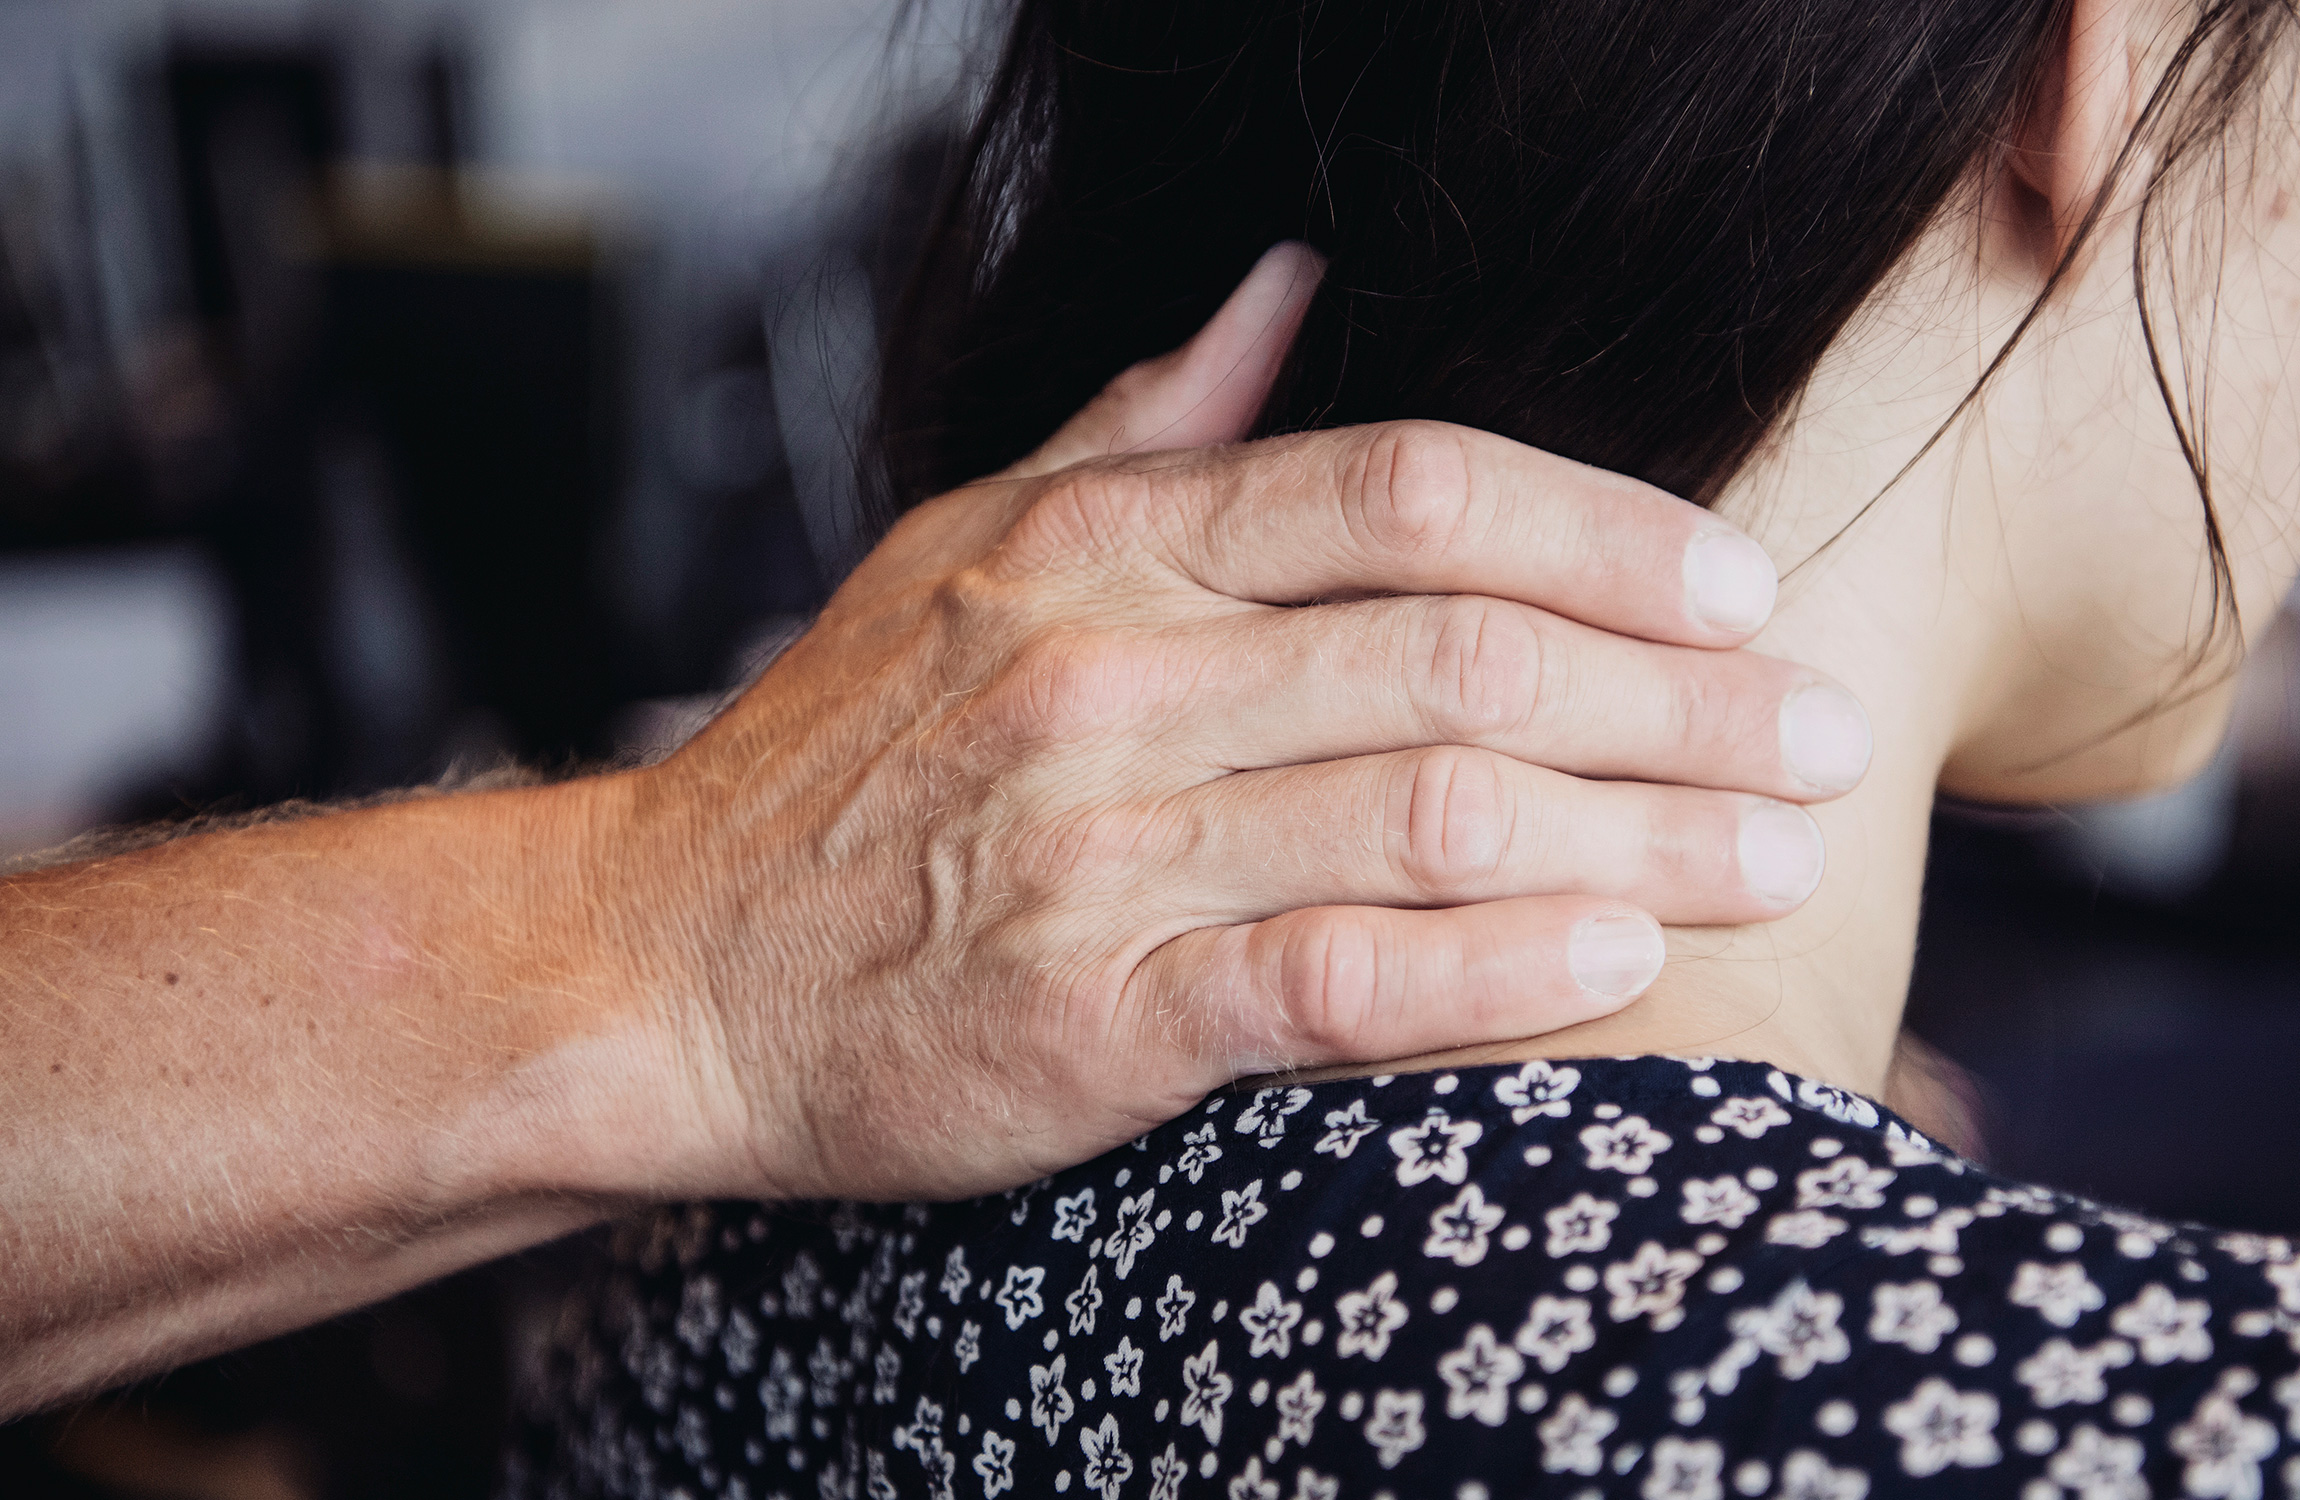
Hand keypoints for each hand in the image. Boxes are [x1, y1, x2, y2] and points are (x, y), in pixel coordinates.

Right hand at [585, 243, 1871, 1201]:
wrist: (657, 959)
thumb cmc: (831, 759)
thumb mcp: (964, 545)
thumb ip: (1143, 422)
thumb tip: (1290, 288)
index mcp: (1100, 543)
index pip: (1405, 489)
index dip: (1605, 530)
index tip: (1738, 583)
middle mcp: (1110, 675)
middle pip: (1465, 654)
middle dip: (1684, 693)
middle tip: (1824, 730)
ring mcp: (1100, 844)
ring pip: (1433, 812)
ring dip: (1644, 831)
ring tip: (1776, 851)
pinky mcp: (1090, 1014)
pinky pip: (1338, 977)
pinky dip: (1497, 970)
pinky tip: (1619, 962)